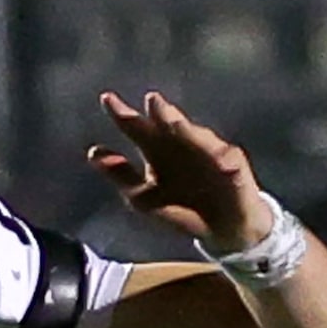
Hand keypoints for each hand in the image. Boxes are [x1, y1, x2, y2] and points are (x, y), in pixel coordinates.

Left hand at [86, 92, 269, 252]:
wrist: (219, 228)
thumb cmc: (180, 208)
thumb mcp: (142, 196)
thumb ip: (121, 174)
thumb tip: (93, 152)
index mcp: (157, 150)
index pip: (138, 128)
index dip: (123, 115)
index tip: (106, 99)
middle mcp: (182, 144)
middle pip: (169, 126)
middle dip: (161, 113)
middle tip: (151, 100)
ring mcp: (209, 152)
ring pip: (197, 138)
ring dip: (186, 129)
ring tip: (172, 121)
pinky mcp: (234, 167)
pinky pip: (227, 161)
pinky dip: (223, 159)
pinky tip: (220, 159)